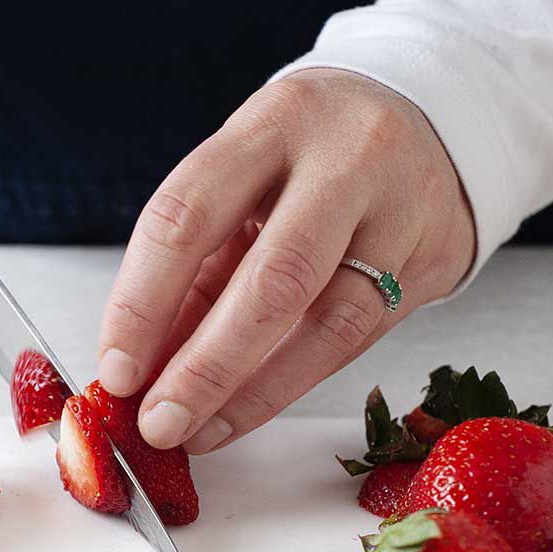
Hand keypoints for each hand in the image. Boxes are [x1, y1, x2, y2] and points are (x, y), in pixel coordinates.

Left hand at [97, 69, 475, 452]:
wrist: (430, 119)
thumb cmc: (309, 160)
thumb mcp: (242, 186)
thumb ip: (194, 271)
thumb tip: (141, 368)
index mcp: (271, 125)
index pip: (190, 216)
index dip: (143, 302)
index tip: (116, 370)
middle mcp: (345, 159)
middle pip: (273, 276)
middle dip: (206, 366)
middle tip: (160, 422)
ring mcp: (402, 208)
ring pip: (332, 321)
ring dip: (254, 392)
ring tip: (201, 432)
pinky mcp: (435, 257)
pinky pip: (362, 338)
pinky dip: (296, 381)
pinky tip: (249, 410)